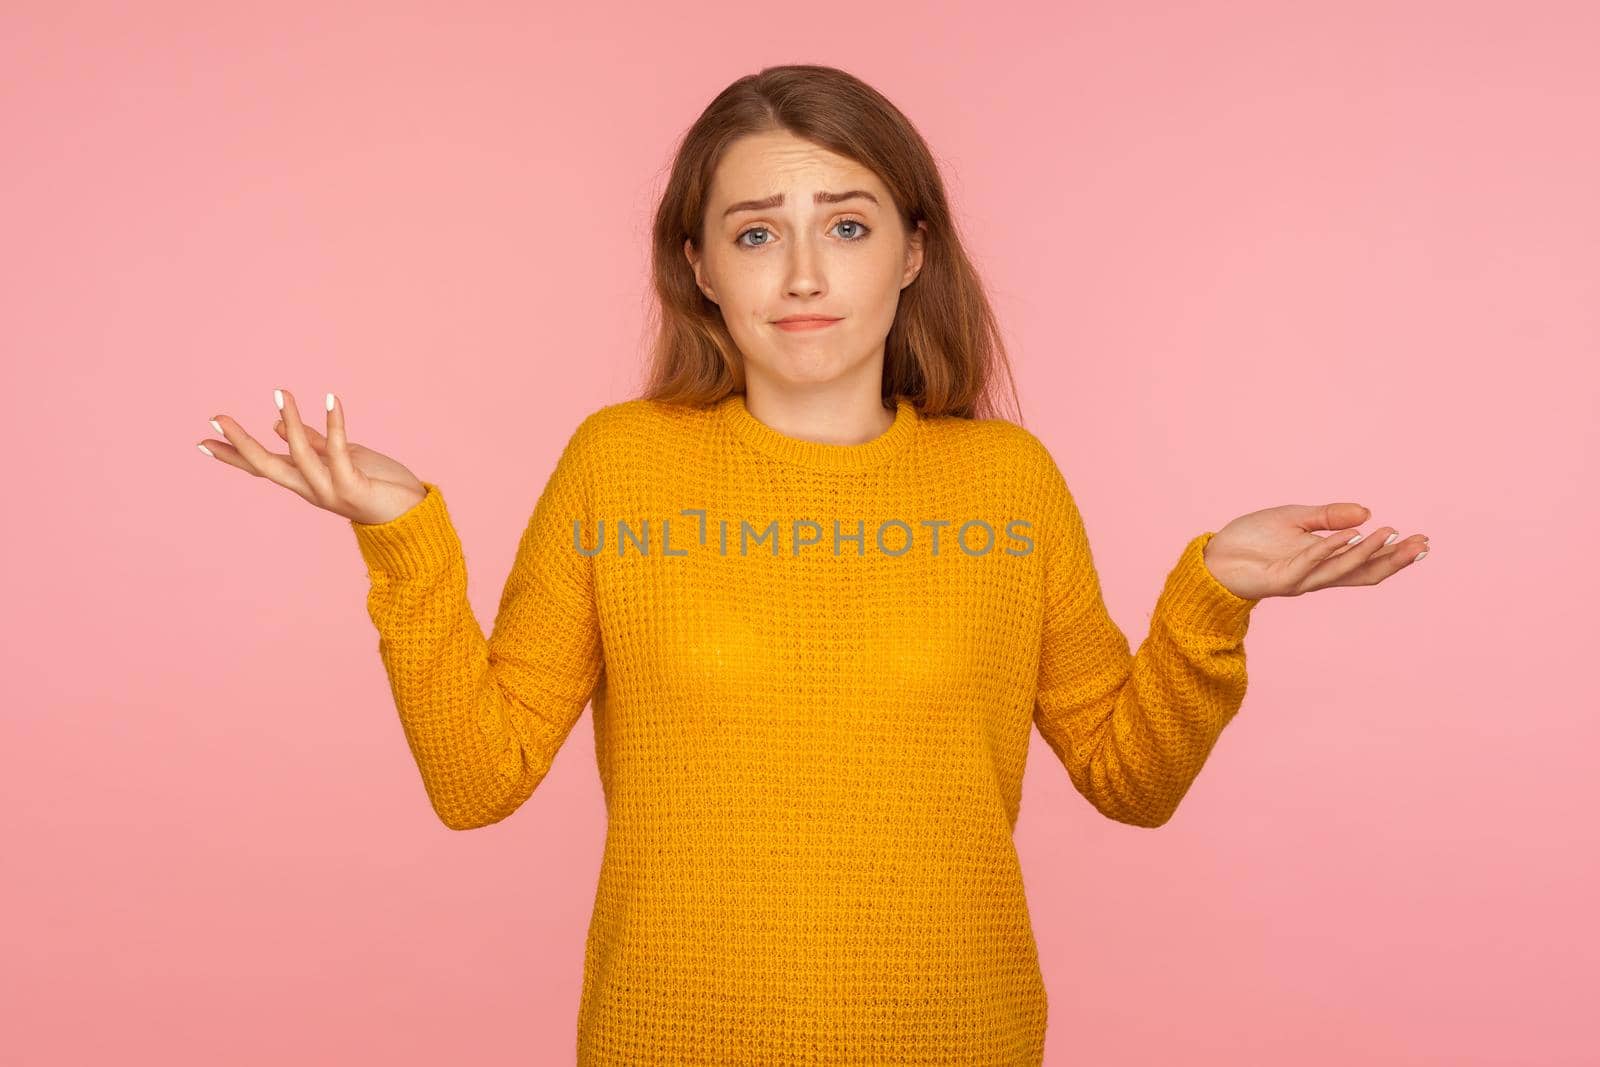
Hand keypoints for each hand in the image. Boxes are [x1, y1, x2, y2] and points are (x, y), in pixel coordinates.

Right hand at [197, 388, 426, 524]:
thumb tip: (277, 428)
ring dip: (290, 422)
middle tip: (217, 418)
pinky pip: (338, 451)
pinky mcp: (352, 486)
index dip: (232, 455)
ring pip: (300, 455)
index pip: (261, 466)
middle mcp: (311, 488)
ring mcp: (330, 489)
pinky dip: (334, 424)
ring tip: (282, 393)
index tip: (201, 441)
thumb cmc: (377, 486)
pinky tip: (331, 400)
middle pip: (267, 466)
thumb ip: (311, 444)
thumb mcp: (339, 460)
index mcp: (304, 480)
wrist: (412, 516)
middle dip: (241, 444)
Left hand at [1201, 502, 1429, 599]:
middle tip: (1422, 545)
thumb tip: (1366, 512)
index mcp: (1324, 561)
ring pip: (1342, 569)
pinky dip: (1330, 548)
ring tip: (1389, 534)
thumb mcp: (1295, 519)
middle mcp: (1317, 575)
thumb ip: (1329, 517)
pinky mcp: (1282, 579)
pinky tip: (1350, 534)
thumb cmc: (1253, 540)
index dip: (1395, 554)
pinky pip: (1310, 562)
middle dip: (1394, 559)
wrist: (1216, 556)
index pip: (1368, 561)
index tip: (1423, 541)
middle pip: (1364, 572)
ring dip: (1367, 551)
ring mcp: (1301, 579)